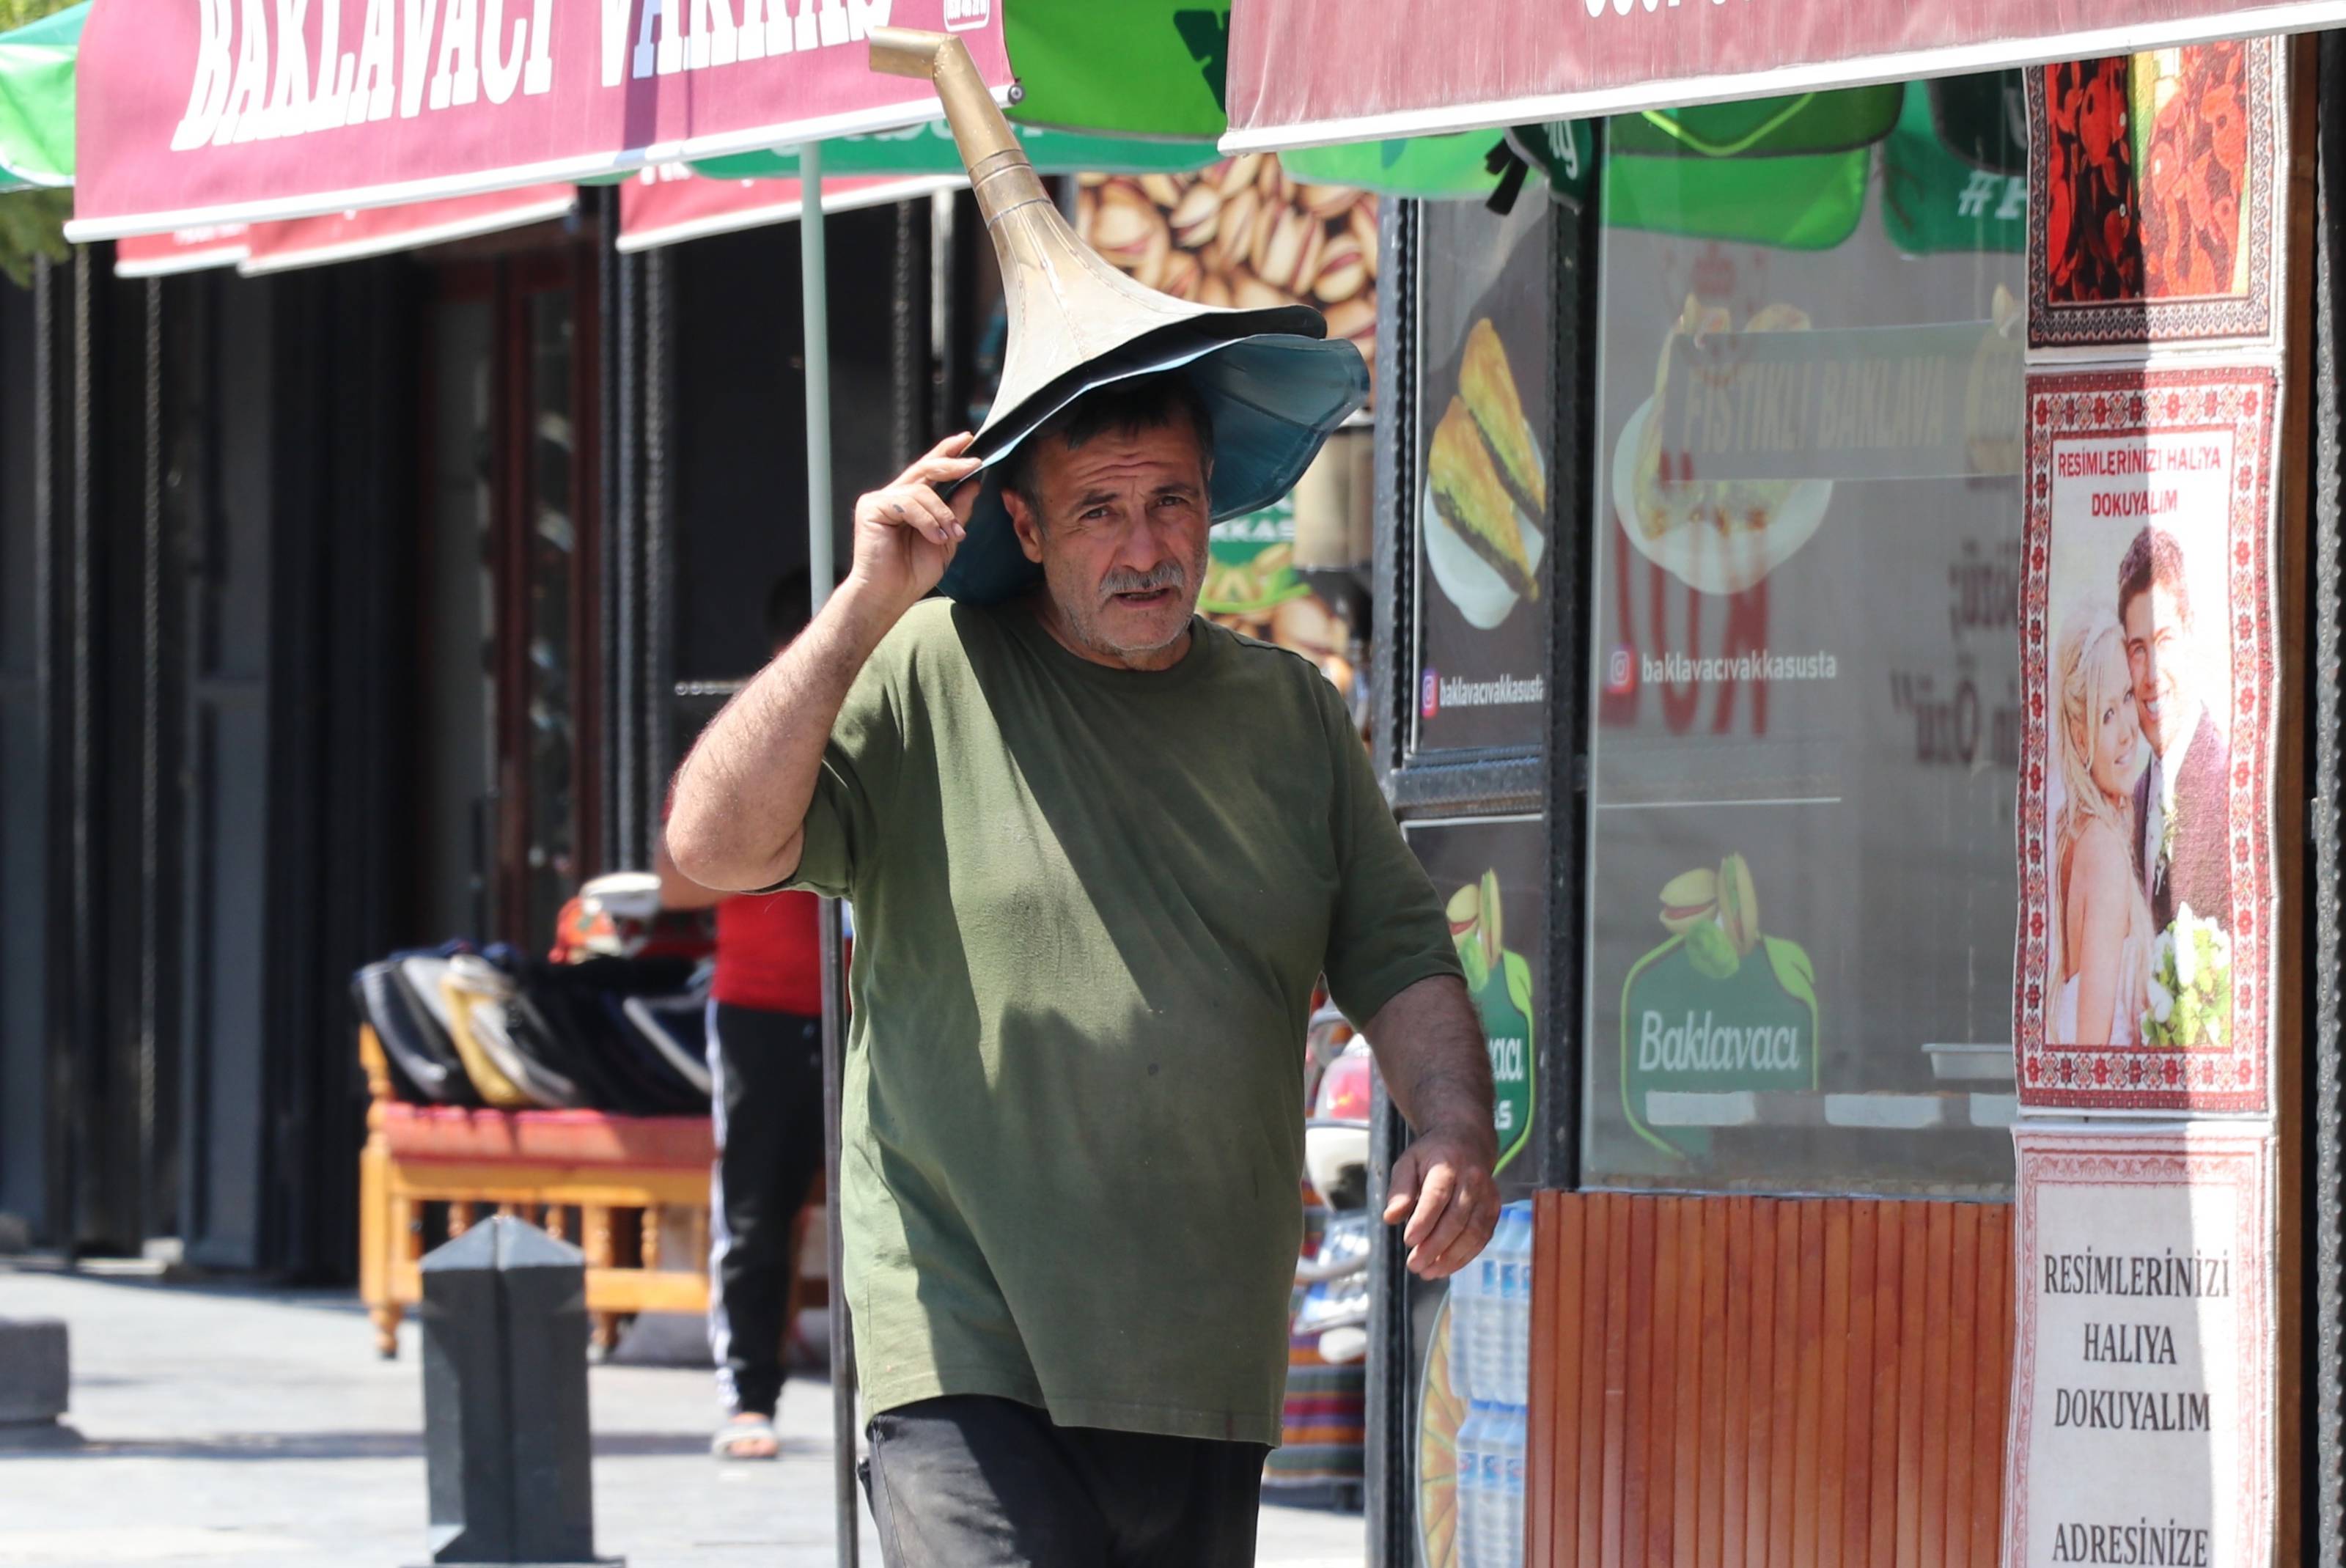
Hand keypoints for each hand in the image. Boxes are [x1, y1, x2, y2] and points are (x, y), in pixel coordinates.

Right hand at [845, 433, 983, 614]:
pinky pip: (908, 503)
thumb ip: (957, 511)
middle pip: (925, 469)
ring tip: (951, 535)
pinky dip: (927, 520)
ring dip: (943, 513)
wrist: (889, 596)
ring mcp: (881, 500)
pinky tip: (935, 538)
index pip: (930, 470)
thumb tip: (974, 483)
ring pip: (922, 491)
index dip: (948, 453)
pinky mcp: (871, 507)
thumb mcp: (947, 539)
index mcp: (911, 502)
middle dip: (952, 464)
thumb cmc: (913, 572)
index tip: (968, 439)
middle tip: (975, 463)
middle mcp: (895, 496)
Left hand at [1382, 1121, 1499, 1278]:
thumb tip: (1390, 1218)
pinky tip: (1445, 1266)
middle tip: (1414, 1265)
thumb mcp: (1407, 1163)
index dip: (1424, 1221)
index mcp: (1447, 1165)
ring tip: (1427, 1272)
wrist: (1467, 1143)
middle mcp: (1472, 1180)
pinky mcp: (1494, 1209)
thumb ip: (1399, 1190)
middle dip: (1434, 1247)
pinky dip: (1464, 1256)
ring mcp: (1487, 1195)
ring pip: (1473, 1233)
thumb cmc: (1431, 1157)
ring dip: (1450, 1258)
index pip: (1437, 1196)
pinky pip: (1482, 1238)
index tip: (1408, 1241)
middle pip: (1456, 1219)